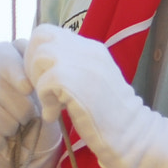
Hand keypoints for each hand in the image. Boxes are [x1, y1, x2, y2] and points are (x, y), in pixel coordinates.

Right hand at [0, 41, 62, 167]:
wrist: (27, 164)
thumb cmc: (40, 128)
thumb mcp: (48, 105)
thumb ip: (45, 85)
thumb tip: (42, 79)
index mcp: (8, 71)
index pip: (0, 52)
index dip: (12, 65)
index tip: (29, 88)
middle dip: (19, 107)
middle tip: (28, 120)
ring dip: (7, 125)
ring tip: (16, 134)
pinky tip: (3, 146)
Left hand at [24, 25, 167, 167]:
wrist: (134, 135)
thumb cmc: (111, 117)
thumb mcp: (93, 82)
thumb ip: (74, 69)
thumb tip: (43, 66)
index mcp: (92, 49)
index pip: (50, 32)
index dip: (37, 53)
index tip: (43, 78)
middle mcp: (89, 50)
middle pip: (41, 37)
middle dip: (32, 63)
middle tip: (42, 89)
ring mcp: (85, 64)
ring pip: (40, 57)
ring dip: (38, 82)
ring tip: (52, 103)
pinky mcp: (77, 82)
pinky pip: (44, 82)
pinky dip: (45, 101)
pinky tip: (56, 115)